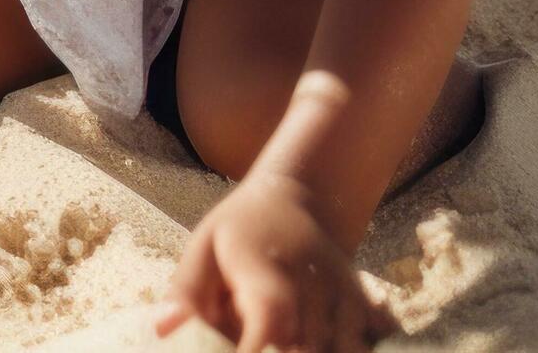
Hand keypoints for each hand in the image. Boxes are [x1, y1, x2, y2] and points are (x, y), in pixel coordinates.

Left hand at [158, 175, 393, 352]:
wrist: (298, 199)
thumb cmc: (240, 232)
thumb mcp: (205, 247)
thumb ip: (186, 292)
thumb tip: (164, 328)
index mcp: (270, 271)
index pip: (273, 318)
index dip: (258, 351)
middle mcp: (316, 286)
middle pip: (309, 348)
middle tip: (257, 347)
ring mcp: (348, 299)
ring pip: (346, 350)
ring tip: (285, 344)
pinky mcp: (368, 310)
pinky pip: (373, 344)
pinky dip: (357, 347)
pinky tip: (334, 343)